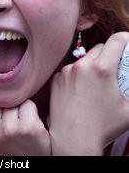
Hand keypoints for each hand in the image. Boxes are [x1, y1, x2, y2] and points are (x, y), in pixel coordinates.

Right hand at [0, 93, 50, 155]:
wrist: (28, 162)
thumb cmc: (8, 145)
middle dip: (4, 105)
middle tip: (10, 123)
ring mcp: (8, 129)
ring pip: (12, 99)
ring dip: (18, 107)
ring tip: (20, 125)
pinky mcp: (28, 127)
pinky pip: (28, 103)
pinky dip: (31, 110)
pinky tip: (31, 125)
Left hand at [49, 32, 128, 155]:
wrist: (73, 139)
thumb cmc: (103, 126)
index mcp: (102, 69)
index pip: (117, 40)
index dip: (125, 39)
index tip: (127, 43)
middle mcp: (82, 66)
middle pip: (100, 48)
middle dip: (109, 54)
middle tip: (113, 69)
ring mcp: (66, 71)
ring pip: (84, 58)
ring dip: (91, 65)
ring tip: (95, 83)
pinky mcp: (56, 78)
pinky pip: (70, 69)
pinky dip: (77, 74)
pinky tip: (80, 90)